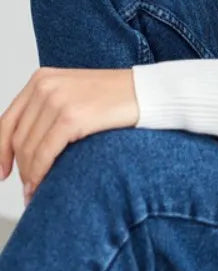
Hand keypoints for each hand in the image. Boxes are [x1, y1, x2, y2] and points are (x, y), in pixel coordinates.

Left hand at [0, 67, 139, 203]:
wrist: (150, 92)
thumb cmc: (118, 97)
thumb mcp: (74, 95)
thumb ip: (48, 112)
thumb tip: (26, 149)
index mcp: (42, 79)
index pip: (7, 120)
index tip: (1, 171)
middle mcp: (45, 86)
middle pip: (16, 138)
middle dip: (20, 168)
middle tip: (28, 188)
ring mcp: (57, 100)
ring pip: (28, 149)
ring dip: (29, 175)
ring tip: (36, 191)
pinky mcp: (71, 117)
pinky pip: (44, 153)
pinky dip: (40, 174)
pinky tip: (43, 185)